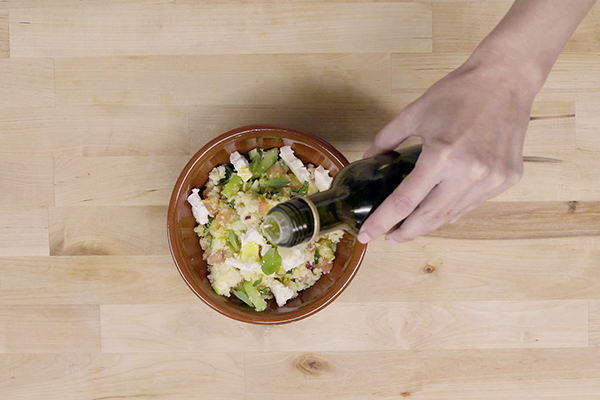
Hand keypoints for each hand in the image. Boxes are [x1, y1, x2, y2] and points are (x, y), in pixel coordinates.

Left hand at [357, 55, 536, 244]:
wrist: (506, 79)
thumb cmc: (458, 93)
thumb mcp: (413, 113)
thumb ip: (385, 140)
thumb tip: (368, 160)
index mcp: (441, 156)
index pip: (404, 202)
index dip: (382, 222)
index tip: (368, 235)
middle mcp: (468, 173)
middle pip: (428, 218)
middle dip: (405, 233)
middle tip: (389, 237)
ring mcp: (491, 179)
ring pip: (452, 215)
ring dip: (428, 224)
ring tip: (409, 227)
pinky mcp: (507, 179)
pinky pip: (471, 204)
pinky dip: (451, 211)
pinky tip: (437, 210)